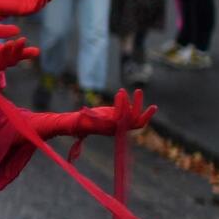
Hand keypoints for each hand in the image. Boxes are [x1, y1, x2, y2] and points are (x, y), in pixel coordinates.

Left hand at [0, 23, 38, 73]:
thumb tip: (17, 29)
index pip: (13, 54)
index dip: (24, 53)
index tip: (36, 51)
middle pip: (10, 61)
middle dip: (18, 53)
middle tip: (24, 42)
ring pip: (1, 64)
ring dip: (8, 55)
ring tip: (15, 43)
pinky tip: (2, 49)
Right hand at [30, 89, 155, 137]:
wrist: (78, 126)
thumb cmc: (78, 123)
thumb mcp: (81, 119)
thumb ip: (83, 118)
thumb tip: (80, 116)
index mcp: (109, 128)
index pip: (122, 119)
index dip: (123, 106)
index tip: (119, 92)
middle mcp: (118, 128)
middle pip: (136, 121)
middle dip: (139, 108)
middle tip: (138, 91)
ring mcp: (121, 124)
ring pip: (137, 117)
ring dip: (138, 103)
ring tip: (137, 90)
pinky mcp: (120, 119)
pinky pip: (132, 113)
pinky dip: (133, 103)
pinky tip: (129, 93)